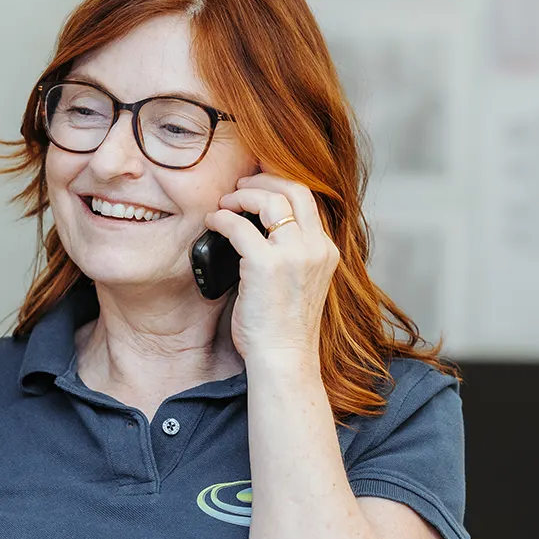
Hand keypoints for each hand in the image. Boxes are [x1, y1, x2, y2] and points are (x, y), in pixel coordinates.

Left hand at [207, 174, 339, 362]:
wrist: (285, 359)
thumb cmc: (285, 329)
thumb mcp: (301, 283)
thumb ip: (292, 255)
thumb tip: (260, 230)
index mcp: (326, 251)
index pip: (308, 199)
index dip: (280, 184)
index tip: (259, 186)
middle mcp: (315, 247)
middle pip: (293, 188)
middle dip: (263, 179)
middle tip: (240, 185)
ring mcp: (293, 254)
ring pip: (268, 199)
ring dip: (241, 195)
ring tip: (225, 202)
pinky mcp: (266, 264)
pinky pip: (238, 225)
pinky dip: (221, 219)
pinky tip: (213, 223)